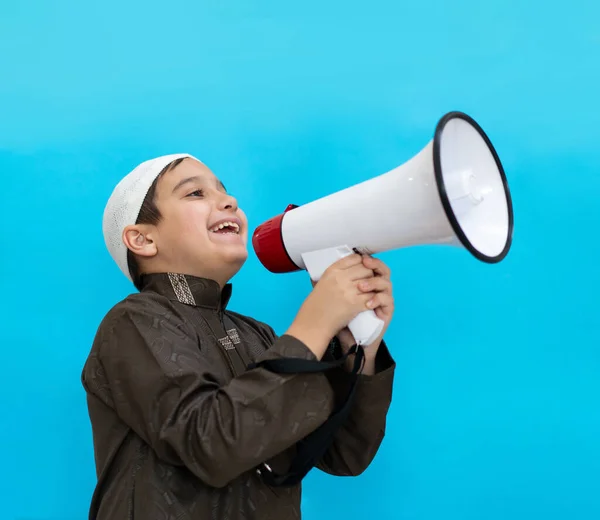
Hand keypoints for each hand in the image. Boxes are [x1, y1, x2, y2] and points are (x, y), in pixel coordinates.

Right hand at [286, 254, 377, 358]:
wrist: (313, 324)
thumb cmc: (315, 306)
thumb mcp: (321, 283)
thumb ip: (334, 275)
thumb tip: (348, 267)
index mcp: (332, 271)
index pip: (354, 258)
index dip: (362, 262)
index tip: (363, 266)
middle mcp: (341, 278)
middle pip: (365, 268)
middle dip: (369, 274)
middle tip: (368, 281)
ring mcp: (349, 291)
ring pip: (371, 281)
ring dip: (373, 286)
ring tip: (370, 291)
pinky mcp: (355, 304)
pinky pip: (372, 296)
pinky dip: (373, 298)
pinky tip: (370, 301)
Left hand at [336, 256, 393, 370]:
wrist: (350, 339)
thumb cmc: (342, 318)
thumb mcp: (333, 300)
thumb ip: (329, 288)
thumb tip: (311, 275)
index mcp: (365, 282)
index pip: (370, 264)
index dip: (366, 258)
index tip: (358, 256)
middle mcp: (376, 288)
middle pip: (382, 269)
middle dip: (373, 265)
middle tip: (365, 265)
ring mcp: (382, 299)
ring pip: (386, 283)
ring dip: (373, 282)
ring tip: (361, 287)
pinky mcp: (386, 311)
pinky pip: (387, 300)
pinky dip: (378, 299)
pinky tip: (367, 304)